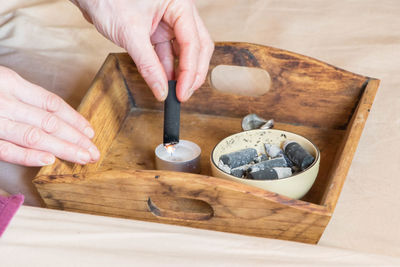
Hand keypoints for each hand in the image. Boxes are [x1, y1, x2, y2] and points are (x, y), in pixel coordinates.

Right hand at [0, 67, 99, 165]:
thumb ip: (21, 95)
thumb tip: (53, 116)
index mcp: (11, 82)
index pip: (51, 103)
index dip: (74, 119)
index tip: (90, 132)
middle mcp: (5, 101)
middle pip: (49, 121)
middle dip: (76, 138)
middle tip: (94, 152)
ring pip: (34, 136)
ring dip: (63, 148)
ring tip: (83, 158)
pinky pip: (7, 150)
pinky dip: (29, 156)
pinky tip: (50, 160)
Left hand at [71, 0, 213, 101]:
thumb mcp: (130, 33)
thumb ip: (148, 65)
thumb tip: (161, 90)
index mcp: (180, 4)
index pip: (193, 42)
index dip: (190, 71)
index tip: (182, 92)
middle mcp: (179, 12)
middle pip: (197, 46)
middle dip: (192, 72)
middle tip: (184, 94)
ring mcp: (168, 21)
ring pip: (185, 51)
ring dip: (181, 72)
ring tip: (174, 92)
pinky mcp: (157, 30)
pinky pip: (168, 52)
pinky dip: (167, 68)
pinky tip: (165, 82)